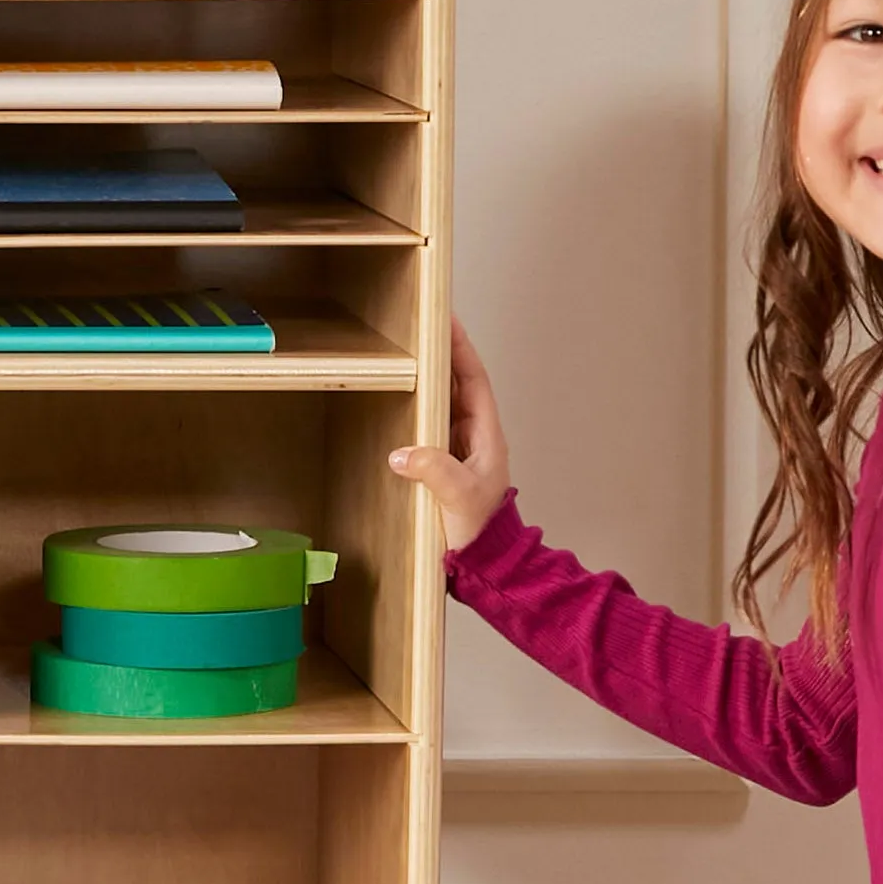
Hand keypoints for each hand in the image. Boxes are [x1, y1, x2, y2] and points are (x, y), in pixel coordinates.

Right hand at [386, 322, 514, 554]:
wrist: (483, 565)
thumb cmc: (479, 530)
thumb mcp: (458, 496)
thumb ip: (433, 470)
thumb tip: (400, 452)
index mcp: (486, 436)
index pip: (473, 379)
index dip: (460, 348)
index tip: (446, 318)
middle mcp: (474, 437)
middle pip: (458, 384)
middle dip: (441, 354)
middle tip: (418, 326)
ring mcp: (458, 450)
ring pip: (443, 402)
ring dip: (428, 378)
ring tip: (405, 353)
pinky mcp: (441, 465)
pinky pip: (428, 425)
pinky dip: (415, 406)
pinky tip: (396, 401)